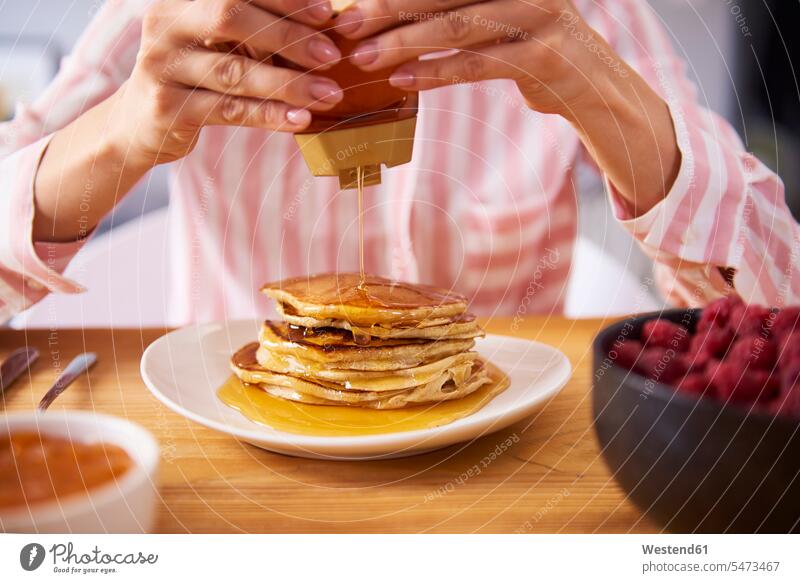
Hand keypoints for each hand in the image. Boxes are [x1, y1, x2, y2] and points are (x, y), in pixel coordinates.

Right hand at [116, 0, 344, 165]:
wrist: (142, 122)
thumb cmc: (197, 74)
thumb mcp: (218, 42)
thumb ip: (255, 27)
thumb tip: (322, 23)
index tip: (326, 11)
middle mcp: (166, 24)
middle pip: (231, 19)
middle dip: (288, 36)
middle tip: (332, 54)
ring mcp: (162, 66)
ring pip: (234, 72)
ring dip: (288, 84)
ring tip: (329, 93)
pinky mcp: (168, 108)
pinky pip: (229, 110)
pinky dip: (269, 115)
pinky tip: (301, 119)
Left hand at [334, 0, 616, 117]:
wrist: (593, 84)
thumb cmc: (531, 47)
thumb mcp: (498, 15)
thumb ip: (456, 7)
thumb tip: (388, 15)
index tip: (351, 4)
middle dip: (389, 8)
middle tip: (348, 24)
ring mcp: (540, 14)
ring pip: (457, 26)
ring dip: (404, 43)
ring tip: (364, 58)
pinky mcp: (544, 56)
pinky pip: (478, 64)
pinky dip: (436, 72)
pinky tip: (403, 80)